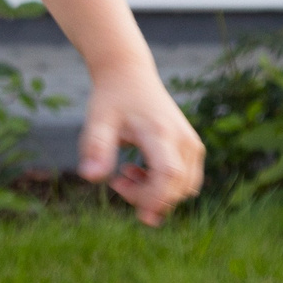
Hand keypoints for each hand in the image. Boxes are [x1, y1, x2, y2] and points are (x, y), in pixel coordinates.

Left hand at [78, 62, 205, 226]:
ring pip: (185, 187)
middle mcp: (184, 140)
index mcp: (161, 132)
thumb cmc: (111, 99)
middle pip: (178, 186)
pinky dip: (164, 186)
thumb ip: (95, 147)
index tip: (132, 206)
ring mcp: (192, 145)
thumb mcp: (97, 120)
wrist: (130, 75)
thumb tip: (90, 177)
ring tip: (125, 173)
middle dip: (148, 198)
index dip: (154, 197)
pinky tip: (137, 172)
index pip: (169, 174)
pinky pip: (185, 180)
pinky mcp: (192, 148)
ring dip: (156, 193)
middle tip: (117, 182)